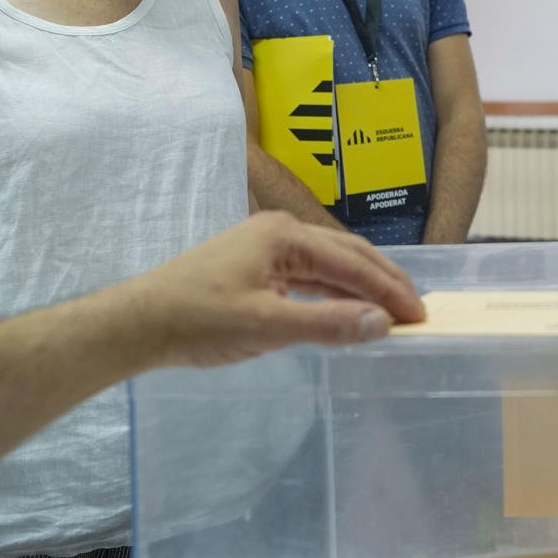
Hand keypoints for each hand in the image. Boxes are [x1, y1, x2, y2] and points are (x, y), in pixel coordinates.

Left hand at [109, 213, 427, 369]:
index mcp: (286, 235)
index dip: (389, 290)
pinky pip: (310, 276)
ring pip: (330, 265)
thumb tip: (382, 323)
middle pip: (348, 254)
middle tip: (416, 313)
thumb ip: (327, 324)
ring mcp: (268, 247)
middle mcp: (282, 232)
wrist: (138, 324)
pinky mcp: (257, 267)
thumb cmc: (199, 320)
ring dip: (361, 288)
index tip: (420, 317)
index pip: (353, 262)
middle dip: (384, 282)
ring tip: (389, 313)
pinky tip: (347, 311)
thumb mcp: (267, 325)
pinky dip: (335, 293)